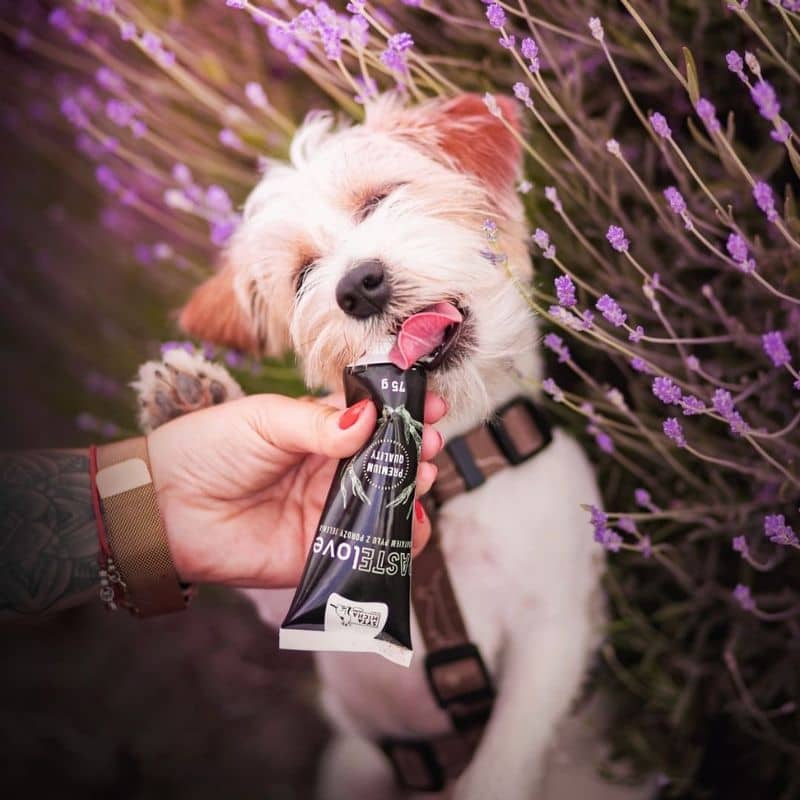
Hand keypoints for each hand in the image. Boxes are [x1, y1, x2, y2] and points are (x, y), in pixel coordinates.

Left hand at [143, 393, 445, 587]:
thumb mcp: (266, 420)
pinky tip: (412, 523)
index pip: (374, 418)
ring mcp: (329, 511)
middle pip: (389, 460)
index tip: (429, 402)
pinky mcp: (322, 551)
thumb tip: (368, 417)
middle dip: (415, 449)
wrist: (165, 507)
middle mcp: (332, 470)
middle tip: (427, 442)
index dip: (403, 409)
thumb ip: (317, 422)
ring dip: (412, 489)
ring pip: (387, 502)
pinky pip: (370, 547)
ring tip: (420, 475)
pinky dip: (399, 540)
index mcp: (320, 430)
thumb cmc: (210, 449)